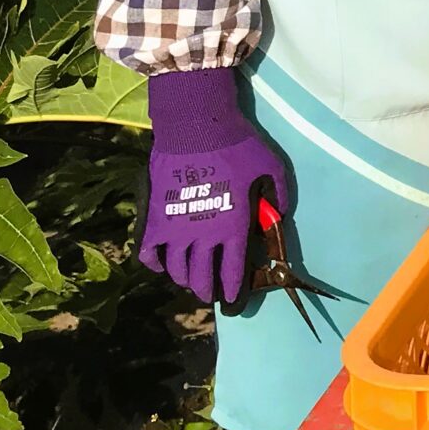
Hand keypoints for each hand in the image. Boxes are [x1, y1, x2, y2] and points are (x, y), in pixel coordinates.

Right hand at [141, 68, 290, 306]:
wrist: (197, 128)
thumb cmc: (237, 147)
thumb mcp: (271, 168)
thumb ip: (278, 195)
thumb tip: (279, 214)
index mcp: (233, 228)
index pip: (232, 272)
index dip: (233, 290)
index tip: (234, 301)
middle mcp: (203, 236)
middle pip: (201, 277)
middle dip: (207, 290)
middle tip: (210, 295)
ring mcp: (175, 229)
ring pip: (176, 269)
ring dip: (183, 279)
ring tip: (189, 280)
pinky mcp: (154, 218)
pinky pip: (149, 253)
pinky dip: (154, 264)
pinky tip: (161, 265)